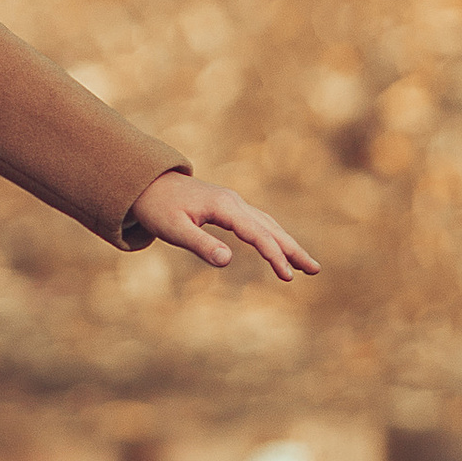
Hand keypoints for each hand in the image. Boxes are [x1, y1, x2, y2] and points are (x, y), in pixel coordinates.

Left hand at [128, 173, 318, 282]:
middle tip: (315, 270)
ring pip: (267, 224)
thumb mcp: (174, 231)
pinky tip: (278, 248)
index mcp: (224, 207)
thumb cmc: (158, 209)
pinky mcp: (228, 207)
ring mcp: (233, 203)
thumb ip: (201, 245)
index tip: (288, 276)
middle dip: (293, 249)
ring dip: (287, 243)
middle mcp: (234, 202)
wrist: (146, 184)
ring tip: (306, 265)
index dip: (274, 256)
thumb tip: (228, 261)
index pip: (257, 234)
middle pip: (271, 227)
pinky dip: (272, 235)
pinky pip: (257, 222)